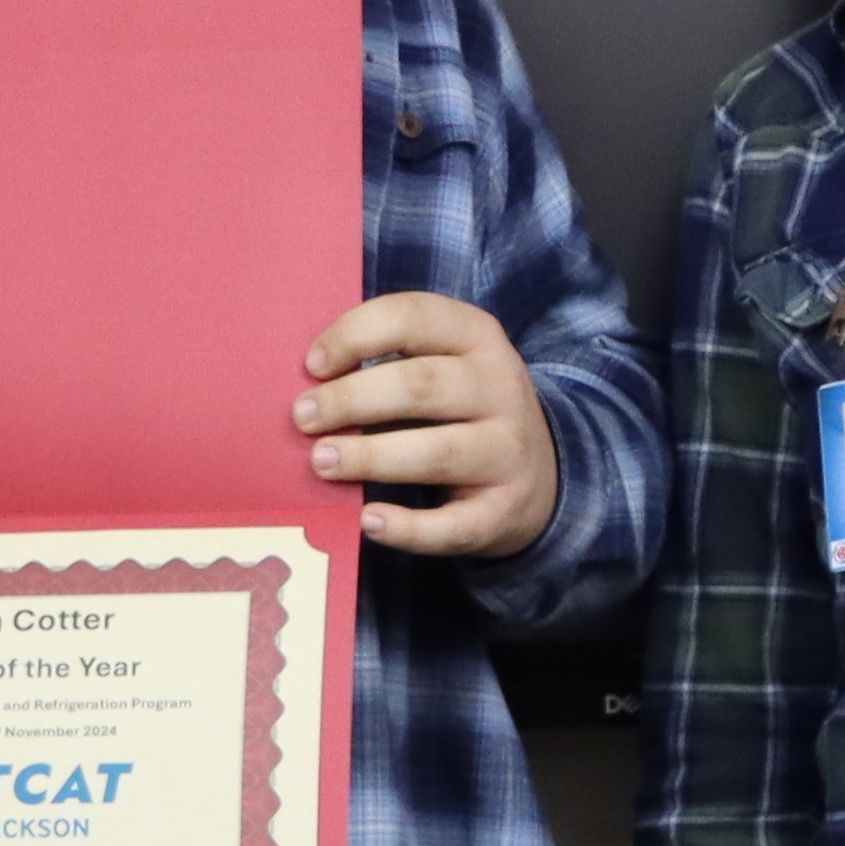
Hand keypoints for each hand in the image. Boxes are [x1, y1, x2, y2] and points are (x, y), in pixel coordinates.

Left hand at [297, 291, 557, 560]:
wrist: (542, 474)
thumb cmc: (462, 410)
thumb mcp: (444, 364)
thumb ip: (389, 360)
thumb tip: (309, 382)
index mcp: (478, 337)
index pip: (414, 317)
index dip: (357, 335)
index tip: (313, 363)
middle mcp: (501, 389)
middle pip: (421, 386)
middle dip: (352, 400)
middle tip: (303, 418)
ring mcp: (508, 452)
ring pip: (437, 453)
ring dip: (371, 458)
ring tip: (321, 462)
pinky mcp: (504, 511)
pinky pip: (454, 525)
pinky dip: (409, 528)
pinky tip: (368, 521)